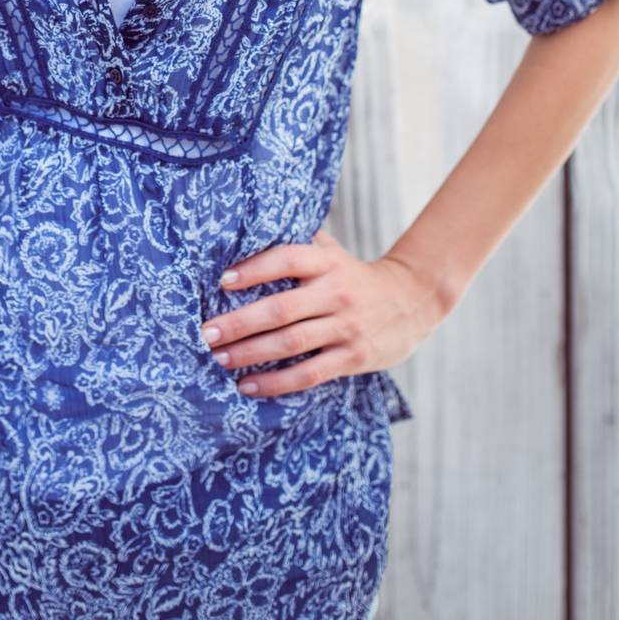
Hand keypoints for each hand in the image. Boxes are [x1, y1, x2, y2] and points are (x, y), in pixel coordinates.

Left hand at [199, 227, 445, 397]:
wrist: (412, 301)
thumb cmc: (354, 276)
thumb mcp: (333, 253)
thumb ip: (299, 244)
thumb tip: (248, 234)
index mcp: (328, 262)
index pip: (288, 258)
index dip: (255, 268)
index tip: (222, 281)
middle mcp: (336, 292)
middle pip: (281, 308)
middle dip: (240, 322)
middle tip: (205, 332)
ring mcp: (346, 326)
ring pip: (291, 343)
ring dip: (250, 353)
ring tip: (218, 359)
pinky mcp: (353, 357)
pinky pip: (309, 373)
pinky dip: (277, 382)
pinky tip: (248, 385)